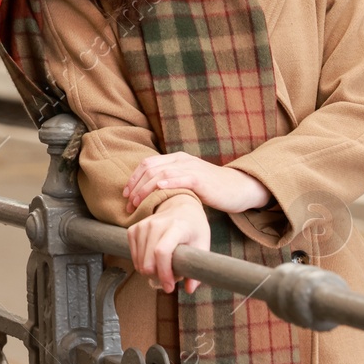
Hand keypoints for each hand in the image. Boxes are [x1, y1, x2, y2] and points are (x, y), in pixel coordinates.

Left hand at [123, 151, 270, 214]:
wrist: (238, 188)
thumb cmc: (211, 188)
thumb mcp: (186, 181)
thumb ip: (170, 182)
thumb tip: (149, 196)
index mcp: (176, 159)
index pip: (146, 164)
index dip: (133, 178)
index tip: (125, 195)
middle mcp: (181, 160)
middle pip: (150, 168)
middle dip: (135, 186)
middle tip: (128, 203)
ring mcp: (191, 168)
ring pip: (161, 173)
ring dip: (145, 189)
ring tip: (137, 202)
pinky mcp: (201, 179)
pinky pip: (181, 178)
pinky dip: (168, 182)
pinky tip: (158, 189)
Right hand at [127, 194, 208, 293]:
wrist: (180, 205)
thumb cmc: (193, 227)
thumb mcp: (202, 244)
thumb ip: (197, 266)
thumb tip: (190, 289)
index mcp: (177, 226)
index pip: (162, 251)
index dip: (163, 272)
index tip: (170, 286)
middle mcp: (157, 224)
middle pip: (148, 259)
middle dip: (157, 276)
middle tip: (169, 279)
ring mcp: (143, 225)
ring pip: (139, 260)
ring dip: (150, 270)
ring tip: (163, 267)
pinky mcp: (134, 228)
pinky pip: (133, 253)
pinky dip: (141, 262)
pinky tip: (152, 261)